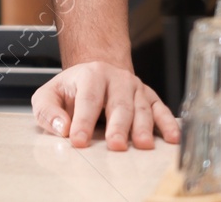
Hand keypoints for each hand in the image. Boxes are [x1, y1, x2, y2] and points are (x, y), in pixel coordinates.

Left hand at [32, 61, 179, 150]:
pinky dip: (168, 124)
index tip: (78, 141)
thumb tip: (62, 128)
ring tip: (143, 145)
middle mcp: (116, 79)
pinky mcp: (150, 98)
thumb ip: (48, 111)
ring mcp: (136, 88)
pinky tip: (173, 138)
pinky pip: (161, 110)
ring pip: (141, 109)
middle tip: (115, 145)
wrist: (96, 75)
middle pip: (118, 104)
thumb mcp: (49, 95)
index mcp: (90, 75)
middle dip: (117, 126)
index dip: (83, 121)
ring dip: (143, 127)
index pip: (88, 99)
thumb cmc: (71, 91)